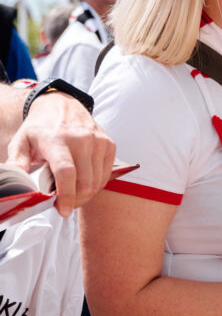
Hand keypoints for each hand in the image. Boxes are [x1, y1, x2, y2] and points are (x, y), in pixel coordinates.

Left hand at [9, 92, 115, 216]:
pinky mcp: (108, 144)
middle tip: (64, 204)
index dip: (66, 195)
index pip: (66, 173)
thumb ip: (18, 163)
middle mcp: (81, 140)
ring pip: (97, 182)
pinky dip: (96, 184)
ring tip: (73, 194)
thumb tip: (18, 184)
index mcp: (56, 140)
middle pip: (85, 182)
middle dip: (75, 200)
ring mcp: (98, 142)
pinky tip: (84, 183)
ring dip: (86, 195)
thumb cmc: (40, 127)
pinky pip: (106, 174)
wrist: (62, 105)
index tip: (62, 210)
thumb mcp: (22, 141)